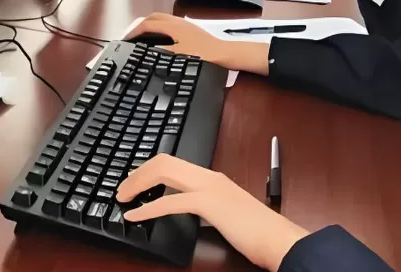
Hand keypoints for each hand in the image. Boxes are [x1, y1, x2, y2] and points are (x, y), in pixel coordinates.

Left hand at [119, 154, 307, 271]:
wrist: (278, 239)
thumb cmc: (256, 231)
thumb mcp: (226, 212)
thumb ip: (206, 205)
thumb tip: (184, 207)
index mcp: (212, 178)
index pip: (173, 162)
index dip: (148, 169)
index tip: (134, 182)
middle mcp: (209, 176)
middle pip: (163, 161)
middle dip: (138, 173)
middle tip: (122, 189)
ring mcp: (209, 187)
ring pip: (164, 172)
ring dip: (138, 184)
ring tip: (123, 198)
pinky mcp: (209, 203)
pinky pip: (170, 202)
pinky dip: (148, 208)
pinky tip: (135, 216)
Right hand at [125, 14, 270, 74]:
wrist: (225, 54)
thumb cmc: (204, 54)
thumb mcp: (179, 55)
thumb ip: (161, 51)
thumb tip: (146, 50)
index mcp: (173, 25)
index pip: (147, 24)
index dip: (134, 32)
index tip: (125, 40)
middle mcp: (177, 21)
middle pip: (152, 18)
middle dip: (139, 25)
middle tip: (131, 37)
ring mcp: (184, 24)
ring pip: (160, 20)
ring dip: (149, 26)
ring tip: (141, 38)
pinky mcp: (189, 29)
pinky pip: (167, 24)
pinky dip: (157, 28)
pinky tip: (159, 39)